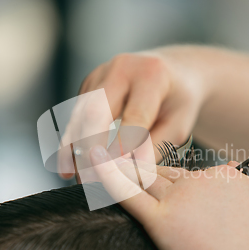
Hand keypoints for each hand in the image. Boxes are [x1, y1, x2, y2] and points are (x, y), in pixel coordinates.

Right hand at [59, 47, 208, 178]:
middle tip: (90, 181)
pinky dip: (72, 142)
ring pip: (79, 114)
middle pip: (95, 111)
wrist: (172, 72)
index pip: (134, 116)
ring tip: (78, 179)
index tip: (114, 174)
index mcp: (152, 75)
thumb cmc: (178, 103)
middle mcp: (121, 68)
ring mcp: (100, 73)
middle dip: (89, 149)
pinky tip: (71, 167)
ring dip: (74, 149)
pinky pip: (76, 115)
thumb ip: (153, 148)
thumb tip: (126, 173)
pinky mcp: (88, 84)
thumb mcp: (178, 126)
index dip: (123, 148)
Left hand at [89, 145, 248, 249]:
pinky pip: (129, 195)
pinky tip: (91, 164)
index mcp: (218, 177)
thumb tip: (242, 178)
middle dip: (133, 168)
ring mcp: (179, 199)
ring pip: (139, 177)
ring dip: (114, 165)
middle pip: (156, 172)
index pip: (180, 174)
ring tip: (91, 156)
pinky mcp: (164, 221)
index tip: (148, 181)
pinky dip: (106, 178)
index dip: (161, 178)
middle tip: (110, 161)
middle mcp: (196, 181)